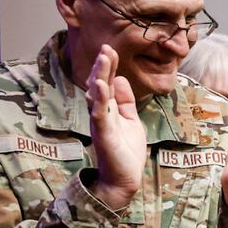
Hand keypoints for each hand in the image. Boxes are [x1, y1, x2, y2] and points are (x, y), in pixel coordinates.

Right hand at [84, 45, 145, 211]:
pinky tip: (102, 86)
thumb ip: (126, 102)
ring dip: (100, 76)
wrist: (124, 179)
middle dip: (103, 66)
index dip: (109, 67)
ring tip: (103, 59)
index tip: (111, 49)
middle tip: (106, 47)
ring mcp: (101, 122)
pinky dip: (101, 99)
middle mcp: (102, 113)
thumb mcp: (130, 121)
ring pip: (97, 95)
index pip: (108, 83)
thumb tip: (120, 79)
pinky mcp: (104, 133)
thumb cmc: (126, 151)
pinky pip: (100, 113)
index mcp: (109, 109)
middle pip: (100, 84)